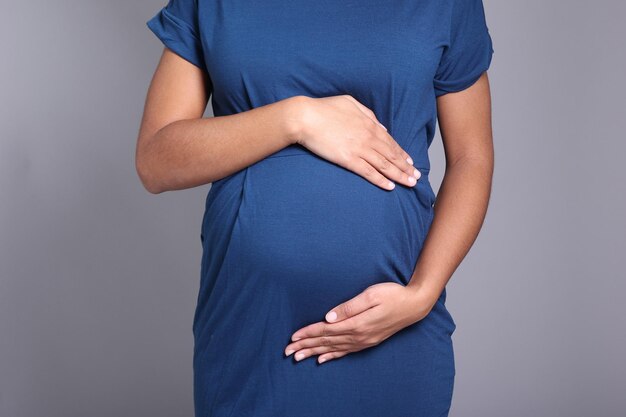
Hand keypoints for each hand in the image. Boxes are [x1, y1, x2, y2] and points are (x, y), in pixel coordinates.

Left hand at [284, 282, 436, 363]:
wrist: (415, 305)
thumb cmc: (393, 294)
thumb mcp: (370, 295)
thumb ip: (349, 307)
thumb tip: (328, 317)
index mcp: (357, 323)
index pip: (326, 330)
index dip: (308, 333)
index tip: (293, 337)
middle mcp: (359, 336)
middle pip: (327, 342)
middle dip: (306, 346)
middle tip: (288, 352)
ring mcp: (365, 340)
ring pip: (334, 348)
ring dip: (315, 352)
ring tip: (299, 357)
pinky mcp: (369, 341)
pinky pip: (346, 351)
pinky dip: (332, 355)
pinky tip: (322, 359)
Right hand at [291, 95, 420, 190]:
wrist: (305, 117)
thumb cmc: (325, 108)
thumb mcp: (350, 103)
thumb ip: (368, 115)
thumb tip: (381, 127)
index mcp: (369, 124)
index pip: (391, 142)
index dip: (402, 154)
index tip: (410, 162)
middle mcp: (368, 137)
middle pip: (392, 155)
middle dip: (406, 168)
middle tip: (416, 177)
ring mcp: (359, 149)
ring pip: (384, 165)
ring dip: (399, 176)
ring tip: (409, 184)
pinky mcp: (348, 160)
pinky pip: (368, 172)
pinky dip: (380, 180)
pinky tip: (390, 187)